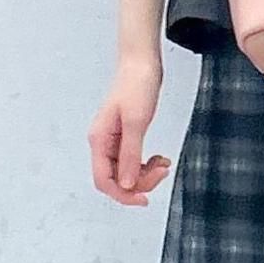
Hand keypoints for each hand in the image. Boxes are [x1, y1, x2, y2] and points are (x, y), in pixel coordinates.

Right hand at [88, 56, 173, 205]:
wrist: (142, 64)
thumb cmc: (137, 85)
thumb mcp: (136, 122)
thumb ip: (130, 155)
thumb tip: (125, 183)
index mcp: (99, 140)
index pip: (104, 180)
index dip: (123, 194)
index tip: (145, 199)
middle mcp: (102, 143)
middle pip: (116, 179)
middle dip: (139, 182)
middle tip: (162, 171)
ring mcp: (113, 141)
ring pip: (125, 172)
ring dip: (145, 174)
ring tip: (163, 164)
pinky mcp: (125, 136)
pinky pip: (132, 161)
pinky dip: (146, 164)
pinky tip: (160, 159)